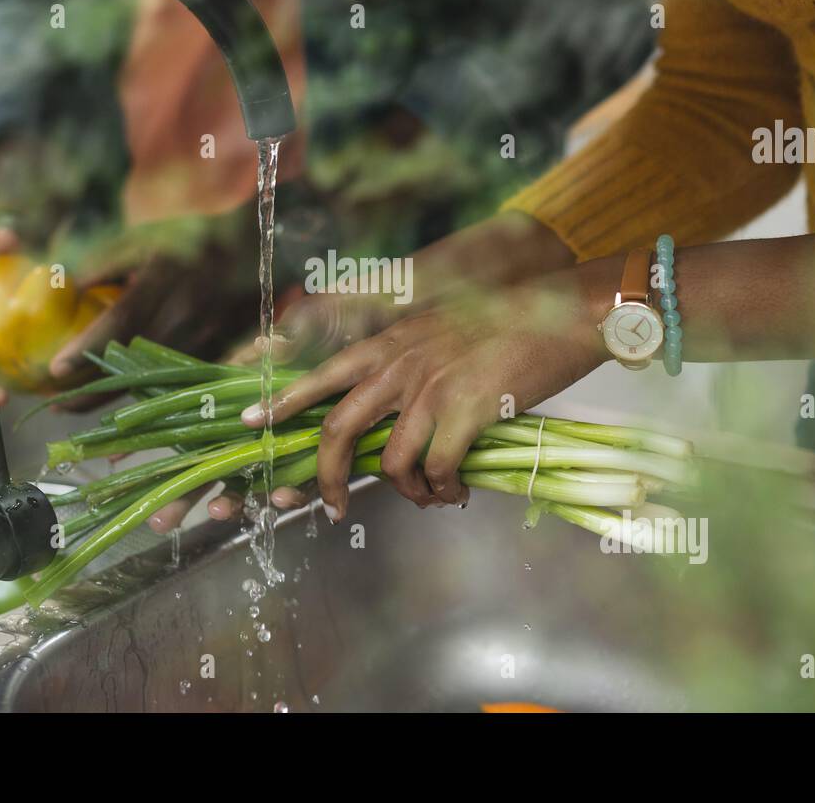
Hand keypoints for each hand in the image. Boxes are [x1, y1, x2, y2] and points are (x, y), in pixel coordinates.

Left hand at [240, 264, 615, 519]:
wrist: (561, 311)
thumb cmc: (509, 321)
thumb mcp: (443, 330)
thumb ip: (413, 363)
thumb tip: (399, 414)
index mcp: (392, 343)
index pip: (323, 374)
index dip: (283, 403)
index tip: (253, 423)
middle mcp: (402, 364)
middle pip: (339, 428)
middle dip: (326, 475)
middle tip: (327, 504)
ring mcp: (432, 387)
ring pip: (390, 460)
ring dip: (403, 492)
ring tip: (426, 496)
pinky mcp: (467, 410)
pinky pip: (438, 468)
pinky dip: (442, 489)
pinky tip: (454, 491)